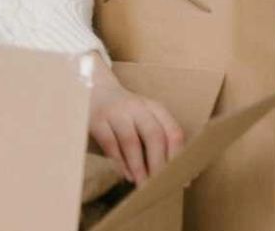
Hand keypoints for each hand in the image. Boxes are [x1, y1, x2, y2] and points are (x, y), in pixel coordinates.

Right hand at [86, 53, 183, 185]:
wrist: (94, 89)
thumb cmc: (126, 112)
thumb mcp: (146, 116)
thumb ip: (160, 138)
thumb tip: (178, 174)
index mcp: (154, 108)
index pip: (172, 131)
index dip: (178, 157)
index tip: (180, 179)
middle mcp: (137, 107)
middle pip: (154, 136)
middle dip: (158, 165)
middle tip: (160, 186)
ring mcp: (116, 112)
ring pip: (131, 141)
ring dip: (138, 167)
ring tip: (142, 185)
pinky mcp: (97, 120)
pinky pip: (110, 144)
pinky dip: (119, 162)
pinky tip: (125, 175)